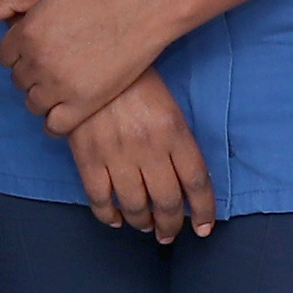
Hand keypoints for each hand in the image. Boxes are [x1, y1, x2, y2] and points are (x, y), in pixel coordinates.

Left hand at [0, 0, 178, 138]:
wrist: (143, 6)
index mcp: (26, 32)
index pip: (4, 56)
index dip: (19, 51)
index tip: (39, 47)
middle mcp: (38, 62)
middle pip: (18, 80)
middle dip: (31, 72)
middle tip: (55, 62)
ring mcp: (60, 85)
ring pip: (33, 104)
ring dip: (42, 96)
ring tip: (62, 84)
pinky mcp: (84, 103)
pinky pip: (54, 126)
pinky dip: (54, 120)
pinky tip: (65, 108)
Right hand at [65, 75, 216, 243]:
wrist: (88, 59)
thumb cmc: (132, 79)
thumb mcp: (167, 105)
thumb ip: (177, 141)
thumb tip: (185, 180)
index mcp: (174, 132)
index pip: (197, 182)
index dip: (204, 210)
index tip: (205, 227)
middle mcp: (149, 149)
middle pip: (168, 202)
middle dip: (172, 225)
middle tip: (170, 233)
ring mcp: (117, 156)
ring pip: (136, 207)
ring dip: (143, 223)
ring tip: (146, 226)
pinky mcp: (87, 158)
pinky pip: (100, 199)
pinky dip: (109, 216)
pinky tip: (116, 219)